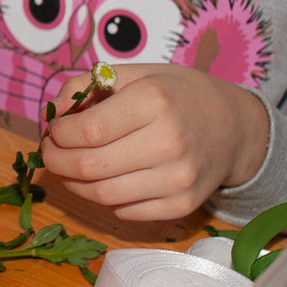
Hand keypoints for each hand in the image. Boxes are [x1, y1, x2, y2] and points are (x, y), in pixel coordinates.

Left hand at [37, 63, 270, 220]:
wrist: (234, 128)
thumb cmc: (178, 95)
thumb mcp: (137, 74)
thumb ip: (88, 85)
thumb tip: (53, 113)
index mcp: (154, 100)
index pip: (87, 130)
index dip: (58, 135)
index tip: (53, 131)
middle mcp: (168, 142)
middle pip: (89, 166)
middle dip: (56, 162)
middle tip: (51, 153)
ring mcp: (177, 179)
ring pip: (102, 194)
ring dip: (74, 184)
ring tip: (70, 168)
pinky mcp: (182, 205)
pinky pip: (124, 212)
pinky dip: (105, 199)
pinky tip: (105, 180)